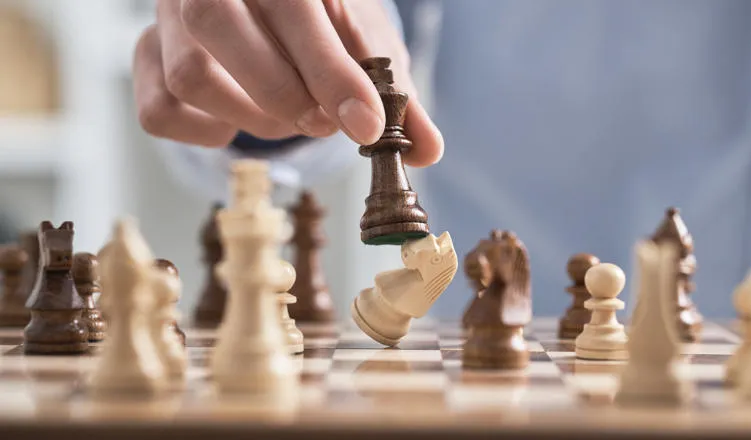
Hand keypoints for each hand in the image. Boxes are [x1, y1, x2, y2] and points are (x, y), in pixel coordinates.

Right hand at [132, 0, 443, 166]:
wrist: (271, 4)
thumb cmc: (324, 23)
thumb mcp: (367, 45)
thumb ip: (396, 94)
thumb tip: (427, 151)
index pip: (294, 5)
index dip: (332, 71)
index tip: (367, 126)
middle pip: (219, 24)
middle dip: (284, 94)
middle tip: (324, 122)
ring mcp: (168, 15)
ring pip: (189, 73)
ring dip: (251, 116)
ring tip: (291, 118)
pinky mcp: (147, 56)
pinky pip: (160, 110)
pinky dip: (208, 132)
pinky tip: (239, 118)